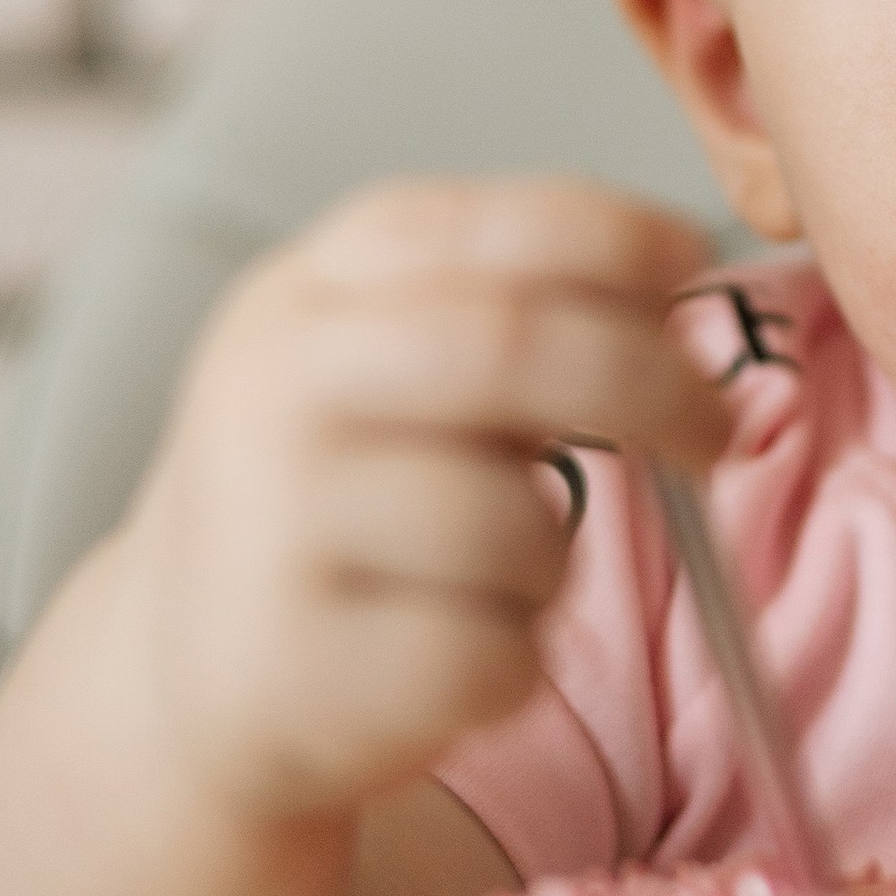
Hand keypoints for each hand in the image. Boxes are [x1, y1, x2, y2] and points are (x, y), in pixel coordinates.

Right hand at [117, 176, 725, 822]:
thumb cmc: (332, 496)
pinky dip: (511, 662)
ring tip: (496, 579)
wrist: (179, 667)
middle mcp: (274, 390)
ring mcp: (273, 529)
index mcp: (308, 292)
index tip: (692, 266)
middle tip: (717, 432)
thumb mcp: (378, 361)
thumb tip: (675, 289)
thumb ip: (504, 311)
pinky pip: (489, 656)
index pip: (485, 227)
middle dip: (653, 383)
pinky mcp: (297, 668)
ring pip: (513, 525)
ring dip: (554, 562)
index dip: (614, 236)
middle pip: (513, 348)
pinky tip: (448, 656)